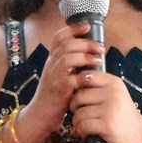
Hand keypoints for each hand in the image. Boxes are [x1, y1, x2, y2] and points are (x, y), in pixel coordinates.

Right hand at [18, 22, 103, 142]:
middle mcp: (51, 65)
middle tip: (100, 47)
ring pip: (67, 58)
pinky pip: (71, 79)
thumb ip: (70, 65)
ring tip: (99, 60)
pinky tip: (92, 77)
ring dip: (86, 57)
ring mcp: (53, 77)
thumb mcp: (59, 76)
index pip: (59, 37)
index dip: (73, 29)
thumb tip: (89, 55)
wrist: (40, 115)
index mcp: (52, 60)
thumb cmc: (54, 96)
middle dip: (86, 43)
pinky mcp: (58, 91)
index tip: (88, 26)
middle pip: (66, 45)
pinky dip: (83, 77)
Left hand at [68, 70, 141, 142]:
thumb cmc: (123, 117)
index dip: (77, 87)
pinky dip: (82, 132)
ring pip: (79, 112)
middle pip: (79, 96)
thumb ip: (98, 88)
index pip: (86, 76)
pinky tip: (88, 133)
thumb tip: (72, 82)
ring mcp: (110, 109)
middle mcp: (113, 93)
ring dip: (78, 122)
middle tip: (81, 115)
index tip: (80, 98)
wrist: (140, 137)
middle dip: (75, 107)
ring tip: (85, 125)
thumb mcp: (116, 96)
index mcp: (114, 83)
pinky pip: (83, 125)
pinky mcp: (107, 125)